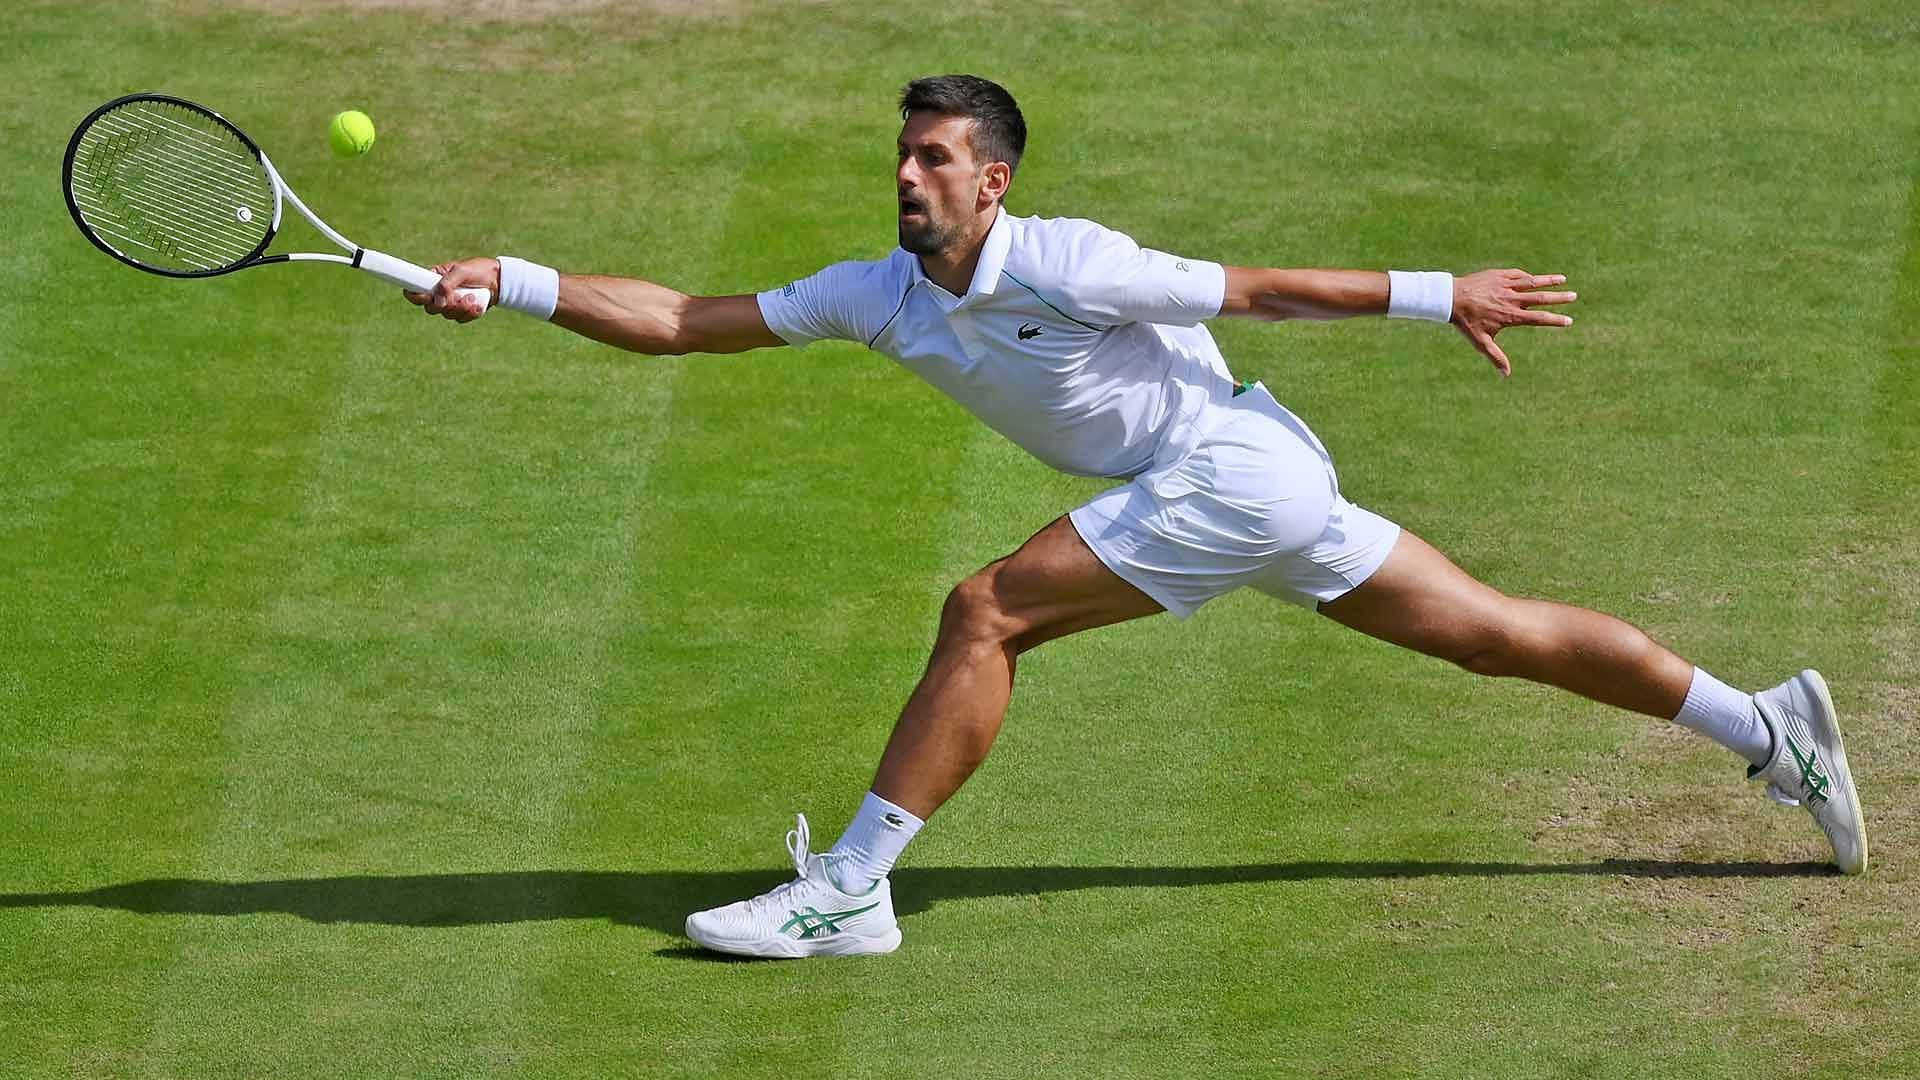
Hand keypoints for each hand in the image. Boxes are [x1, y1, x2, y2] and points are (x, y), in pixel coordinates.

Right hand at [404, 257, 499, 322]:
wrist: (498, 281)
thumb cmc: (478, 270)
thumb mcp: (461, 272)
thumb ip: (447, 285)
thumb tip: (437, 302)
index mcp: (433, 280)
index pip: (415, 291)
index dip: (416, 296)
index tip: (428, 297)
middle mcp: (439, 293)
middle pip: (430, 308)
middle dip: (446, 305)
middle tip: (459, 297)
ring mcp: (450, 304)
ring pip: (446, 315)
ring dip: (461, 308)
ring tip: (473, 297)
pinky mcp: (461, 313)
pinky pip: (460, 319)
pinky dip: (470, 313)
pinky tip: (478, 304)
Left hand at [1449, 268, 1575, 376]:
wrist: (1451, 298)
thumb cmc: (1466, 322)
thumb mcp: (1481, 342)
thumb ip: (1496, 357)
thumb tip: (1506, 375)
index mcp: (1510, 316)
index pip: (1538, 319)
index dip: (1555, 320)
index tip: (1569, 321)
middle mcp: (1511, 299)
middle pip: (1541, 298)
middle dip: (1559, 297)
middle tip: (1574, 296)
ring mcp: (1506, 285)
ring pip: (1532, 282)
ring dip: (1549, 280)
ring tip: (1563, 280)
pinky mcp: (1499, 275)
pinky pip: (1518, 275)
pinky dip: (1528, 277)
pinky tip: (1535, 278)